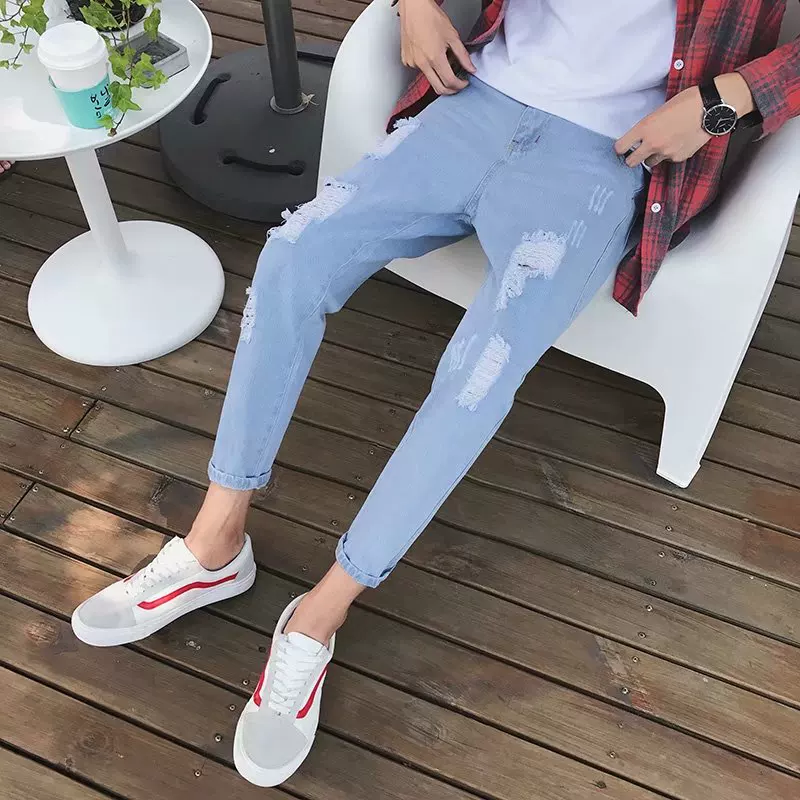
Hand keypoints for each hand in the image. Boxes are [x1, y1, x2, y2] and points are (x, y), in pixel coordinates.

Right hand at [398, 0, 475, 94]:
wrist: (414, 8)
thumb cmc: (431, 17)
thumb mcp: (452, 36)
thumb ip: (463, 56)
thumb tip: (470, 68)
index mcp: (435, 57)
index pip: (450, 82)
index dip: (460, 85)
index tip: (464, 82)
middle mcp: (422, 63)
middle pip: (438, 88)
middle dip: (450, 90)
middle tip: (457, 83)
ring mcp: (413, 63)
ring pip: (429, 80)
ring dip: (439, 77)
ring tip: (443, 62)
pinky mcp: (407, 61)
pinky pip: (420, 71)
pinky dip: (428, 68)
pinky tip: (430, 56)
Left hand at [615, 74, 754, 168]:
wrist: (711, 107)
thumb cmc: (688, 102)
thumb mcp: (661, 109)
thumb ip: (649, 125)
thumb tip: (643, 134)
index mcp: (645, 128)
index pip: (621, 147)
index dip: (620, 148)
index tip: (622, 148)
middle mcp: (653, 143)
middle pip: (632, 162)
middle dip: (633, 158)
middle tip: (637, 152)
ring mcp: (666, 153)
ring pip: (651, 162)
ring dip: (652, 156)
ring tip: (662, 144)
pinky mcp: (679, 157)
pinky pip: (669, 160)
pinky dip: (671, 154)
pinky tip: (679, 142)